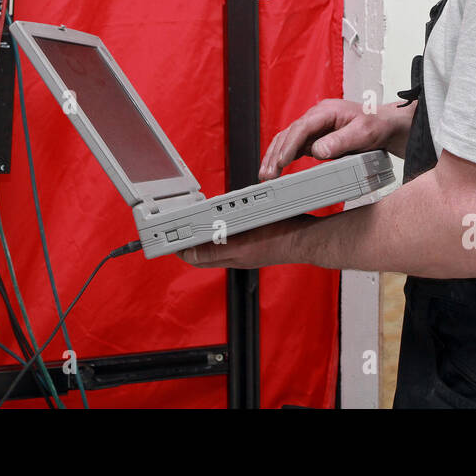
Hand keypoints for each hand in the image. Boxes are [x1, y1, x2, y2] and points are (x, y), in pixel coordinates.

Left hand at [179, 215, 317, 268]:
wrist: (306, 239)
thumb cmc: (281, 239)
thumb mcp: (241, 243)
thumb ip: (214, 249)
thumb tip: (190, 252)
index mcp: (231, 256)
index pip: (197, 258)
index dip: (182, 248)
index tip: (169, 239)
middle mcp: (237, 254)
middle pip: (205, 251)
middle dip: (190, 242)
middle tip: (178, 229)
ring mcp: (247, 247)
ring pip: (218, 243)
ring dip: (206, 233)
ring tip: (196, 223)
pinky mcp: (257, 239)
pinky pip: (233, 235)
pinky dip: (224, 228)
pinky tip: (226, 218)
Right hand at [258, 98, 410, 179]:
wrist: (388, 126)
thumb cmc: (378, 125)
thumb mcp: (363, 133)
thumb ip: (341, 141)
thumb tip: (318, 150)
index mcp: (326, 111)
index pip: (301, 127)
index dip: (289, 145)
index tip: (282, 162)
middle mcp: (317, 117)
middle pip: (288, 134)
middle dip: (275, 154)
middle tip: (267, 175)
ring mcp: (315, 128)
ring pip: (288, 141)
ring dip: (275, 157)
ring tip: (266, 176)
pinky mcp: (316, 138)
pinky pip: (295, 147)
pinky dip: (284, 158)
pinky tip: (277, 169)